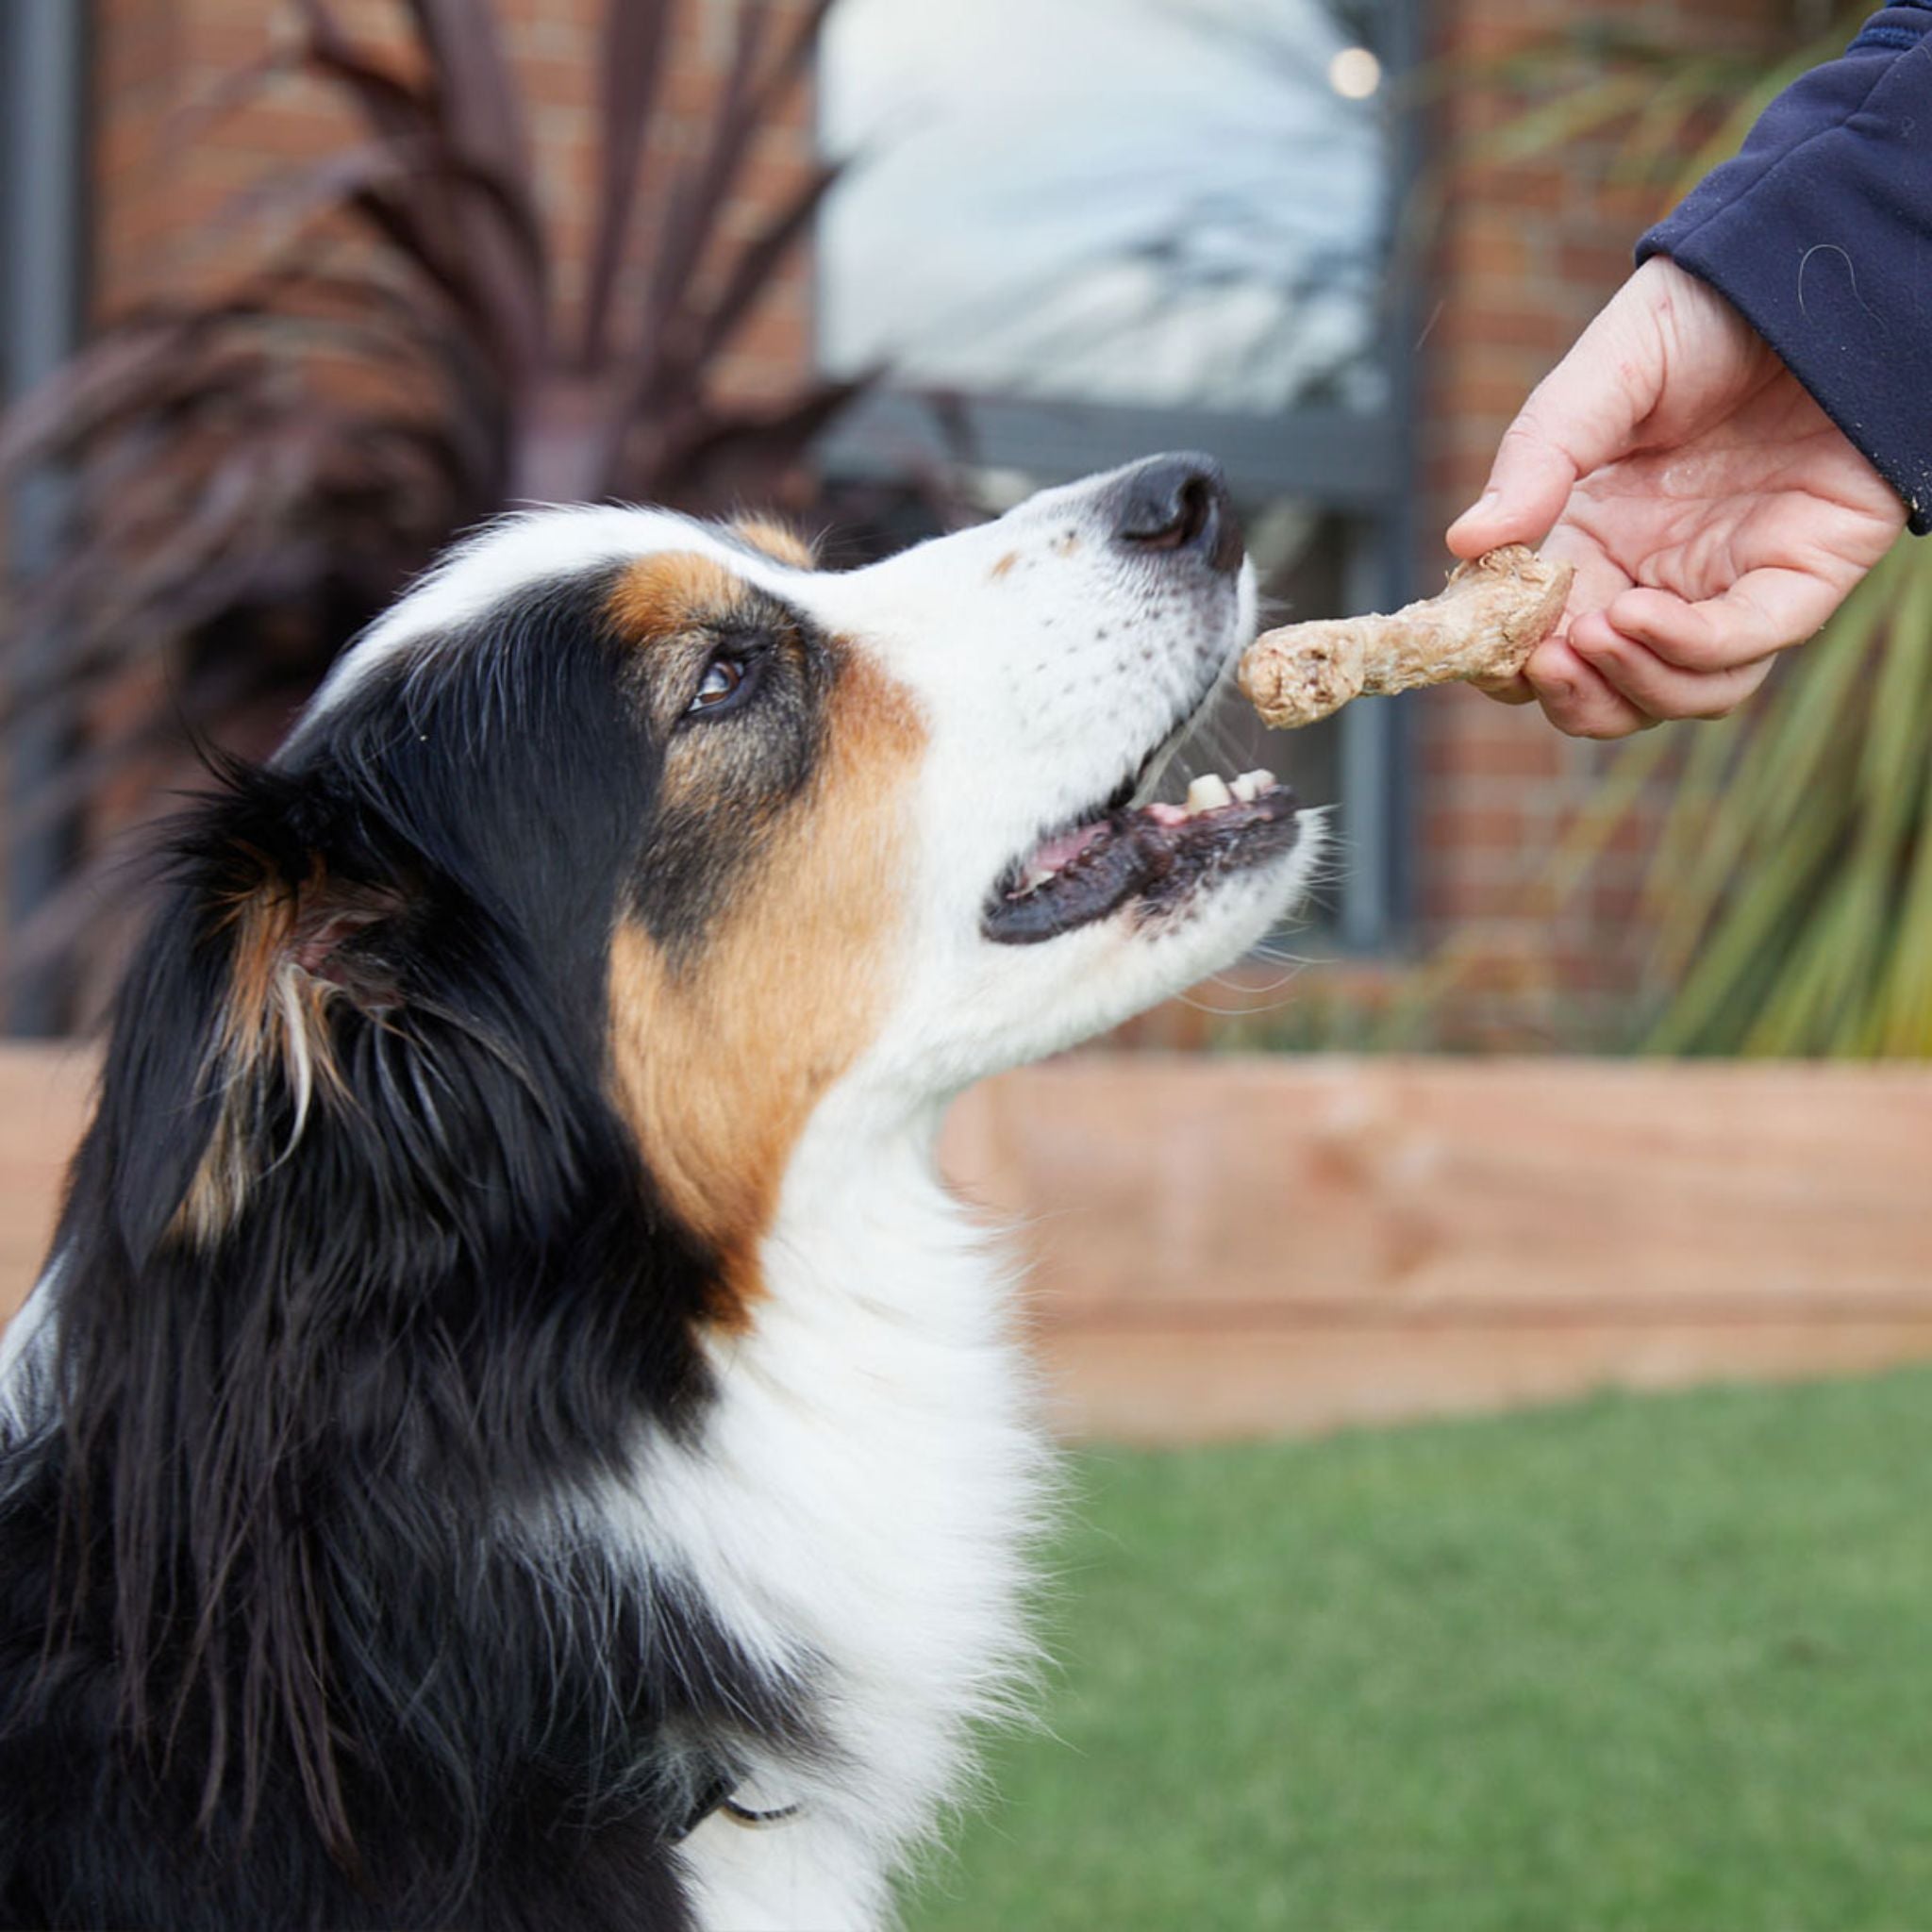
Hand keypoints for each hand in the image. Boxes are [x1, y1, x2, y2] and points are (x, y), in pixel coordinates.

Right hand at [1446, 255, 1906, 737]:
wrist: (1825, 274)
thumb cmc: (1709, 314)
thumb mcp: (1605, 375)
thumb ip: (1538, 457)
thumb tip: (1466, 540)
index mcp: (1596, 537)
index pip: (1538, 637)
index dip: (1505, 660)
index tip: (1477, 645)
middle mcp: (1658, 574)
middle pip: (1604, 689)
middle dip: (1566, 695)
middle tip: (1537, 661)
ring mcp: (1728, 583)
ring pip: (1673, 691)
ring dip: (1622, 687)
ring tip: (1586, 638)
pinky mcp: (1800, 578)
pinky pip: (1741, 648)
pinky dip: (1684, 651)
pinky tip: (1636, 619)